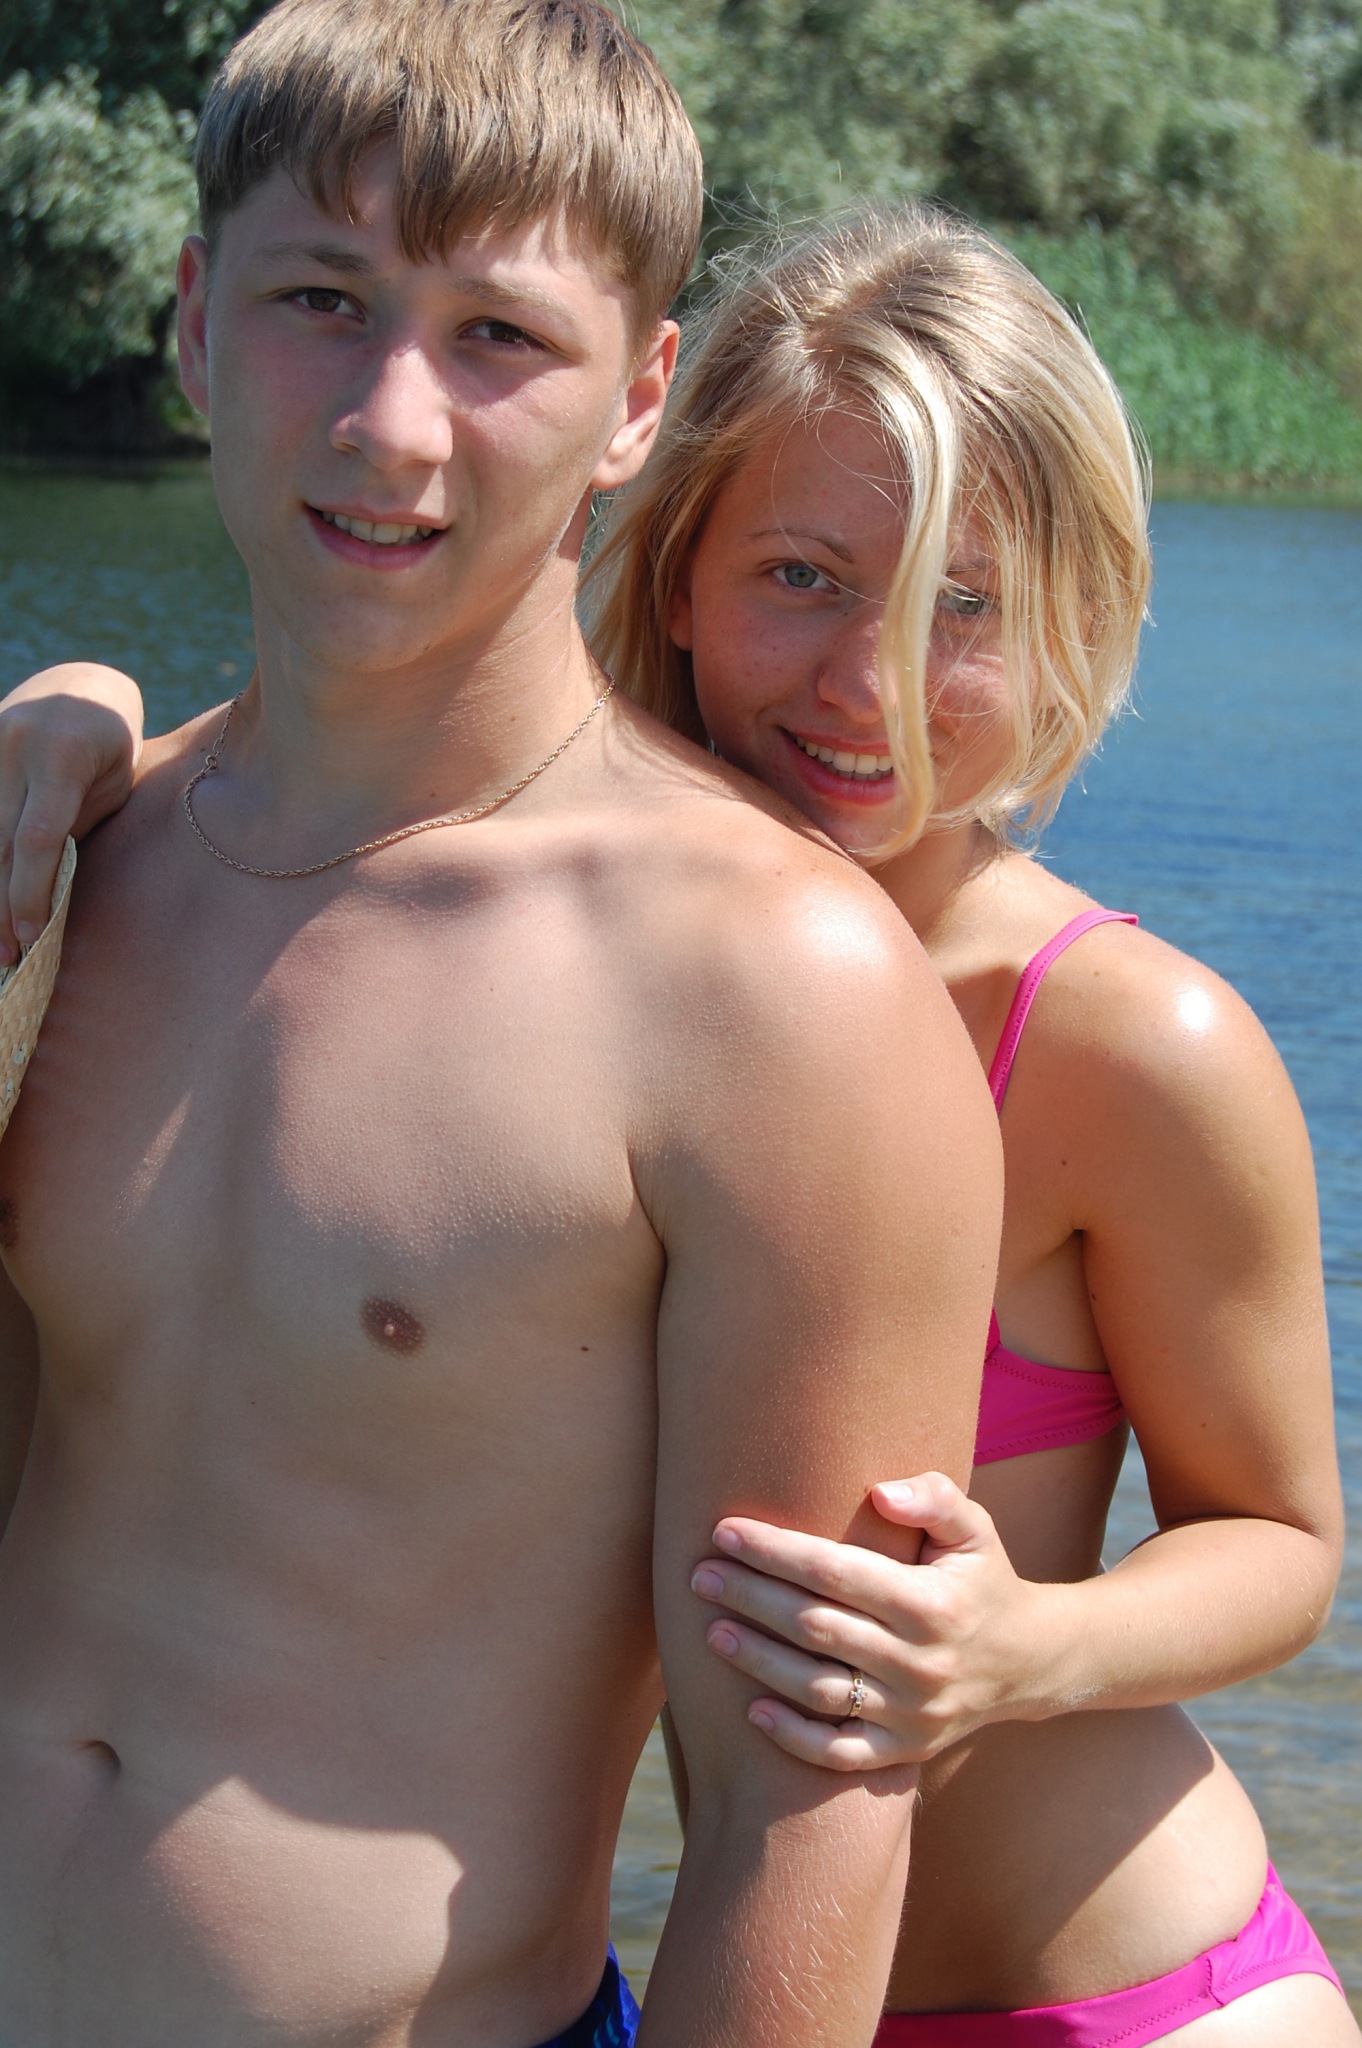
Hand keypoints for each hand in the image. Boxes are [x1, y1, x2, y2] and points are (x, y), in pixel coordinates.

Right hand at [0, 665, 143, 963]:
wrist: (78, 683)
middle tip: (6, 956)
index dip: (31, 890)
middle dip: (0, 904)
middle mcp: (12, 747)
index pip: (38, 837)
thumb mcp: (113, 779)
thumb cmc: (112, 741)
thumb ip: (78, 823)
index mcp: (59, 755)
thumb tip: (48, 881)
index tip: (31, 935)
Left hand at [690, 1472, 1068, 1769]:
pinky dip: (793, 1737)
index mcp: (932, 1603)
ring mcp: (912, 1714)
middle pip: (816, 1627)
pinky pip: (840, 1752)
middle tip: (699, 1575)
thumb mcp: (976, 1527)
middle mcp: (921, 1663)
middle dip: (751, 1598)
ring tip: (712, 1631)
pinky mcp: (905, 1751)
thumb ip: (934, 1497)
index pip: (836, 1572)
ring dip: (758, 1662)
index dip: (776, 1551)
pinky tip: (752, 1710)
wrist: (1031, 1663)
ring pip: (818, 1690)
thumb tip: (879, 1491)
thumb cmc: (984, 1579)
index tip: (725, 1531)